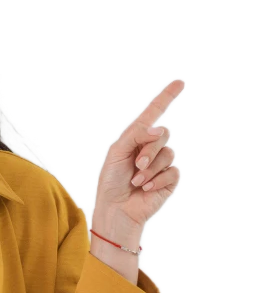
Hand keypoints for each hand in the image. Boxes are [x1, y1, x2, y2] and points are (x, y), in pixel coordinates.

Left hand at [92, 78, 184, 236]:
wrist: (116, 210)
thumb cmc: (112, 182)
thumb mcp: (118, 152)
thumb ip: (137, 135)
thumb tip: (159, 129)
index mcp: (137, 138)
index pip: (154, 112)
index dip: (166, 97)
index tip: (180, 82)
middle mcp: (151, 148)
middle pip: (163, 134)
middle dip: (149, 150)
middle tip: (136, 165)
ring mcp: (161, 164)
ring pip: (168, 154)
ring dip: (151, 169)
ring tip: (137, 181)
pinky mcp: (169, 180)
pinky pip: (172, 171)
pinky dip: (158, 180)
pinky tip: (146, 188)